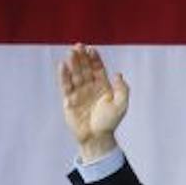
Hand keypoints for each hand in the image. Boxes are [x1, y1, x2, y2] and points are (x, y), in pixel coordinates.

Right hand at [58, 43, 128, 159]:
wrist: (97, 138)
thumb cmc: (110, 122)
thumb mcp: (121, 106)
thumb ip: (123, 90)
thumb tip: (118, 73)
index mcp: (103, 87)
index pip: (98, 69)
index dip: (95, 59)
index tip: (91, 49)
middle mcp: (90, 87)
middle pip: (85, 68)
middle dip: (82, 57)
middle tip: (78, 46)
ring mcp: (79, 92)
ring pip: (75, 74)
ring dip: (73, 63)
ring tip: (71, 52)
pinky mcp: (69, 99)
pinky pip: (66, 85)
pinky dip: (64, 76)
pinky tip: (63, 65)